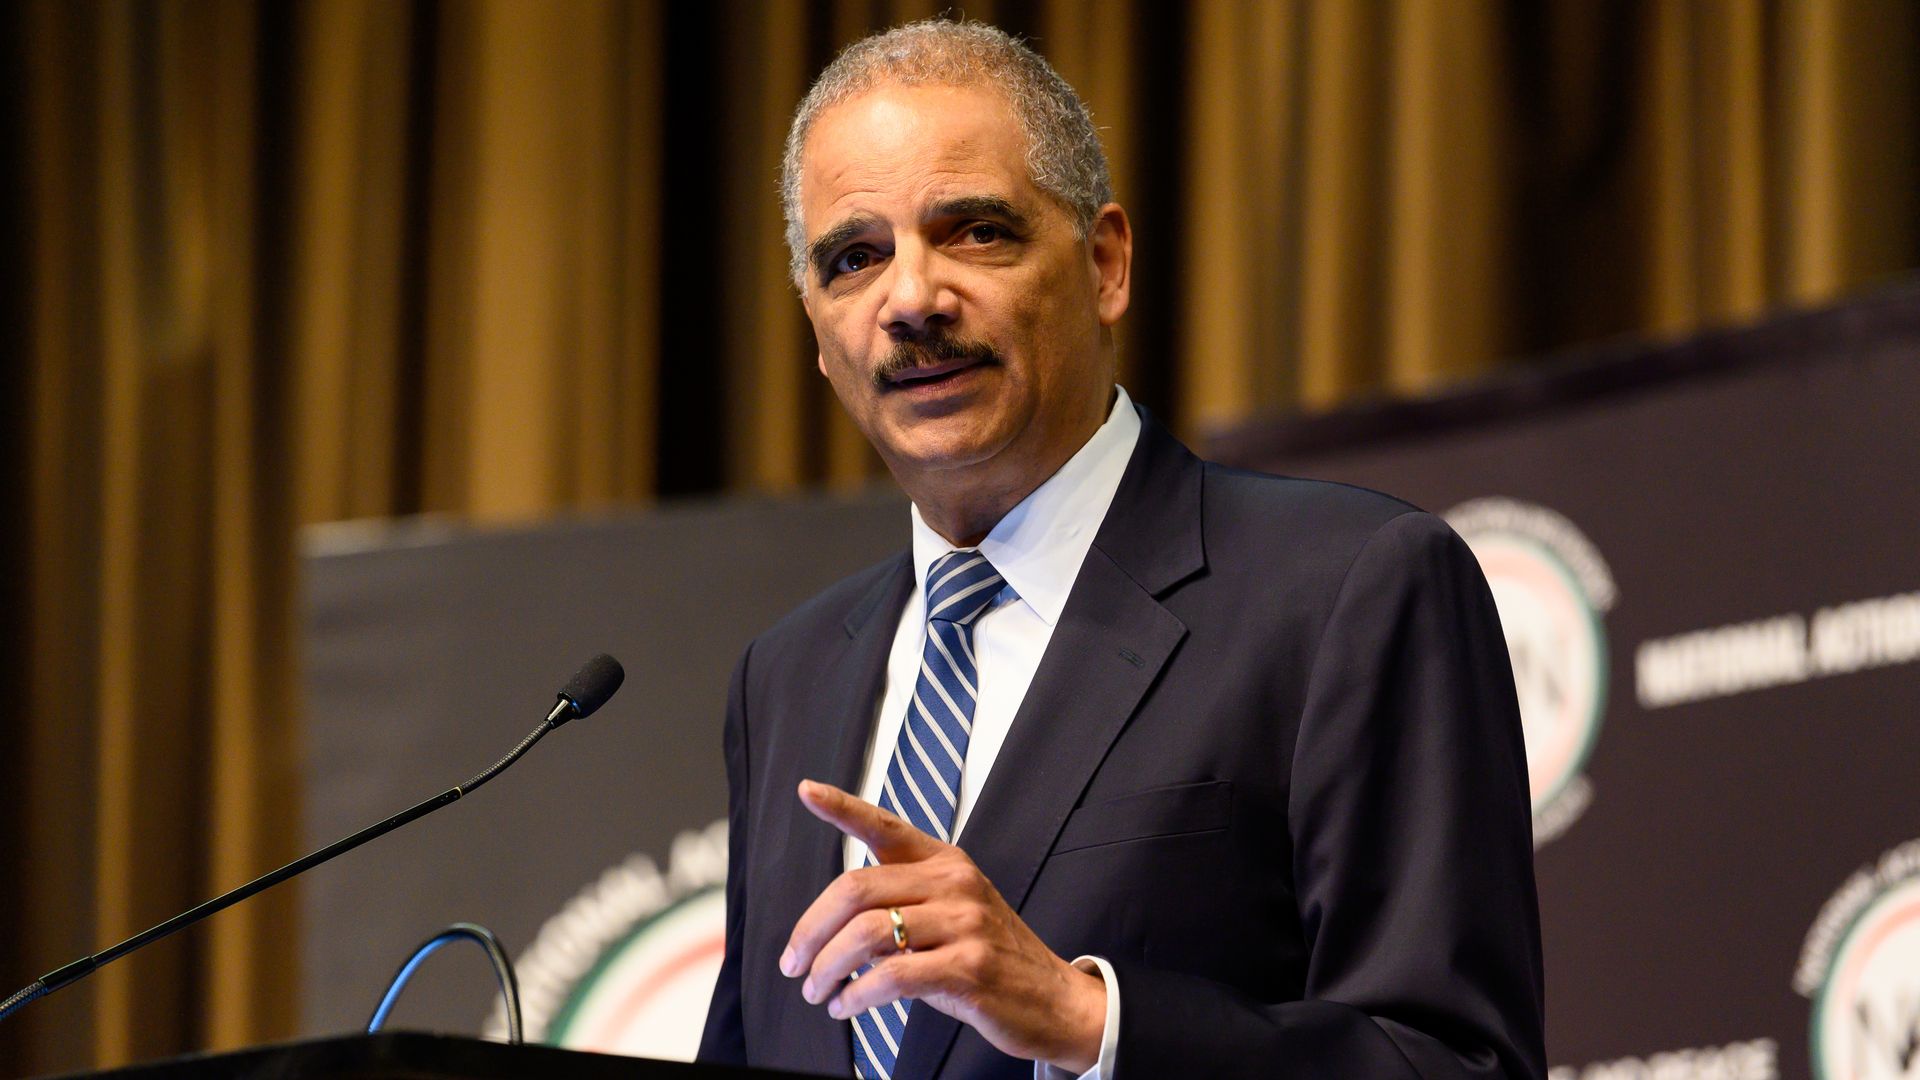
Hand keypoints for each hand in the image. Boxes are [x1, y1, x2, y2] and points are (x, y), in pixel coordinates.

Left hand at [779, 780, 1106, 1072]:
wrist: (1055, 1000)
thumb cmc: (992, 959)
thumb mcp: (950, 918)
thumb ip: (898, 911)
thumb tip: (836, 930)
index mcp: (945, 862)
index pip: (886, 825)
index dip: (843, 808)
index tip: (807, 791)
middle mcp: (954, 882)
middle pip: (855, 888)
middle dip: (810, 930)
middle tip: (793, 963)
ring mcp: (964, 923)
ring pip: (866, 934)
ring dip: (827, 968)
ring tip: (817, 991)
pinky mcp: (968, 967)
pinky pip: (892, 977)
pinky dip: (856, 996)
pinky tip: (846, 1006)